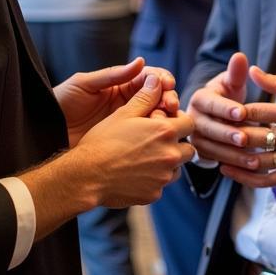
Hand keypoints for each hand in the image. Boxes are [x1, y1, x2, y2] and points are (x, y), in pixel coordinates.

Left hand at [55, 59, 178, 146]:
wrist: (44, 130)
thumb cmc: (62, 102)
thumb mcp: (85, 84)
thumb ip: (112, 75)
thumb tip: (140, 62)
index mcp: (121, 86)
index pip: (149, 79)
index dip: (162, 80)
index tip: (167, 84)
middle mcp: (128, 103)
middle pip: (158, 98)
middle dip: (168, 98)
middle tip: (170, 104)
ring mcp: (127, 123)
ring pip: (155, 118)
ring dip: (165, 117)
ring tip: (164, 120)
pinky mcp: (124, 142)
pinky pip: (145, 138)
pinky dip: (155, 137)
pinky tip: (158, 138)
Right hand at [74, 72, 194, 207]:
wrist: (86, 176)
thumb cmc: (103, 141)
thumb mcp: (124, 113)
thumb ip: (146, 97)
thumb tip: (157, 80)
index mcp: (166, 131)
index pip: (190, 124)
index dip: (178, 121)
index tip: (165, 123)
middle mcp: (170, 155)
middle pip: (188, 149)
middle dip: (176, 144)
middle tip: (156, 142)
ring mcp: (163, 178)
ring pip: (177, 168)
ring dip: (168, 163)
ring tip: (145, 157)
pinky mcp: (154, 194)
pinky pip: (162, 185)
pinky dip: (154, 180)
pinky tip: (135, 173)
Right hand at [189, 52, 251, 163]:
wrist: (217, 115)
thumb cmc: (228, 96)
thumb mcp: (231, 83)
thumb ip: (236, 73)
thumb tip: (240, 56)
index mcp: (200, 98)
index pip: (212, 104)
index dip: (226, 108)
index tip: (242, 112)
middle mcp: (191, 118)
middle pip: (209, 128)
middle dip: (228, 134)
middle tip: (245, 138)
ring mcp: (194, 138)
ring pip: (212, 148)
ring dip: (232, 153)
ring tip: (252, 156)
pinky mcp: (199, 154)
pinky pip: (215, 161)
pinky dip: (232, 164)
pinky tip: (250, 166)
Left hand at [216, 66, 275, 187]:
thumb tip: (252, 70)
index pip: (255, 111)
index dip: (235, 111)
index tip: (220, 109)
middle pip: (251, 136)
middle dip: (229, 135)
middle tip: (210, 132)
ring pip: (256, 160)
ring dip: (233, 158)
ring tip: (214, 153)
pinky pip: (268, 180)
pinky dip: (246, 178)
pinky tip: (231, 172)